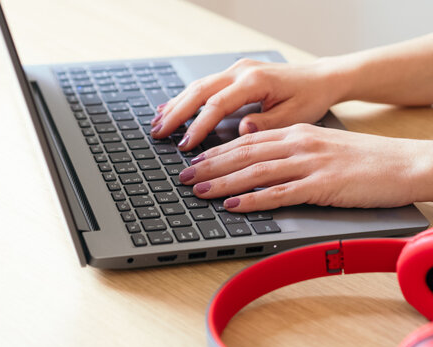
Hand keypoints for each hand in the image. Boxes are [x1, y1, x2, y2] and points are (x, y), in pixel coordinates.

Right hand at [151, 58, 343, 150]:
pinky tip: (172, 106)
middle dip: (176, 114)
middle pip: (199, 91)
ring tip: (157, 122)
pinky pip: (205, 85)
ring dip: (176, 104)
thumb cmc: (310, 97)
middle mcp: (241, 71)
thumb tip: (241, 130)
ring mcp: (237, 70)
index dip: (198, 126)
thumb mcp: (294, 116)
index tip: (185, 145)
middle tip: (158, 133)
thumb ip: (266, 123)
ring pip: (198, 86)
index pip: (216, 105)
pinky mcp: (236, 74)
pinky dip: (187, 98)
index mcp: (254, 81)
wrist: (321, 77)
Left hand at [177, 124, 432, 211]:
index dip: (218, 151)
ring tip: (198, 191)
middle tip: (184, 176)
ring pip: (256, 172)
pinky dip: (253, 200)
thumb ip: (290, 152)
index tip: (196, 160)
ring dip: (223, 183)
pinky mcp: (322, 186)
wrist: (402, 163)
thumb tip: (261, 165)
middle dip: (210, 166)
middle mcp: (298, 144)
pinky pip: (280, 193)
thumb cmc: (363, 158)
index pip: (247, 140)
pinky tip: (234, 206)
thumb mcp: (321, 146)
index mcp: (296, 133)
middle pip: (244, 154)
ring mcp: (310, 164)